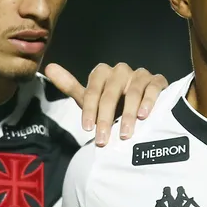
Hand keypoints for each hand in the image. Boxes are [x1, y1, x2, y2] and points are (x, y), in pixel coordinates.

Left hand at [44, 62, 167, 145]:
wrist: (141, 109)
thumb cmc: (112, 105)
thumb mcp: (90, 99)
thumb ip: (70, 85)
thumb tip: (49, 67)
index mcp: (103, 73)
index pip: (93, 90)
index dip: (90, 109)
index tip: (88, 129)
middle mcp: (121, 70)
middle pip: (111, 92)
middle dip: (106, 118)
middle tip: (103, 139)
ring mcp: (140, 74)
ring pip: (132, 91)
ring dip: (127, 114)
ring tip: (124, 134)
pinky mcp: (157, 81)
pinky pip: (153, 88)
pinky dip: (148, 101)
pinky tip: (144, 115)